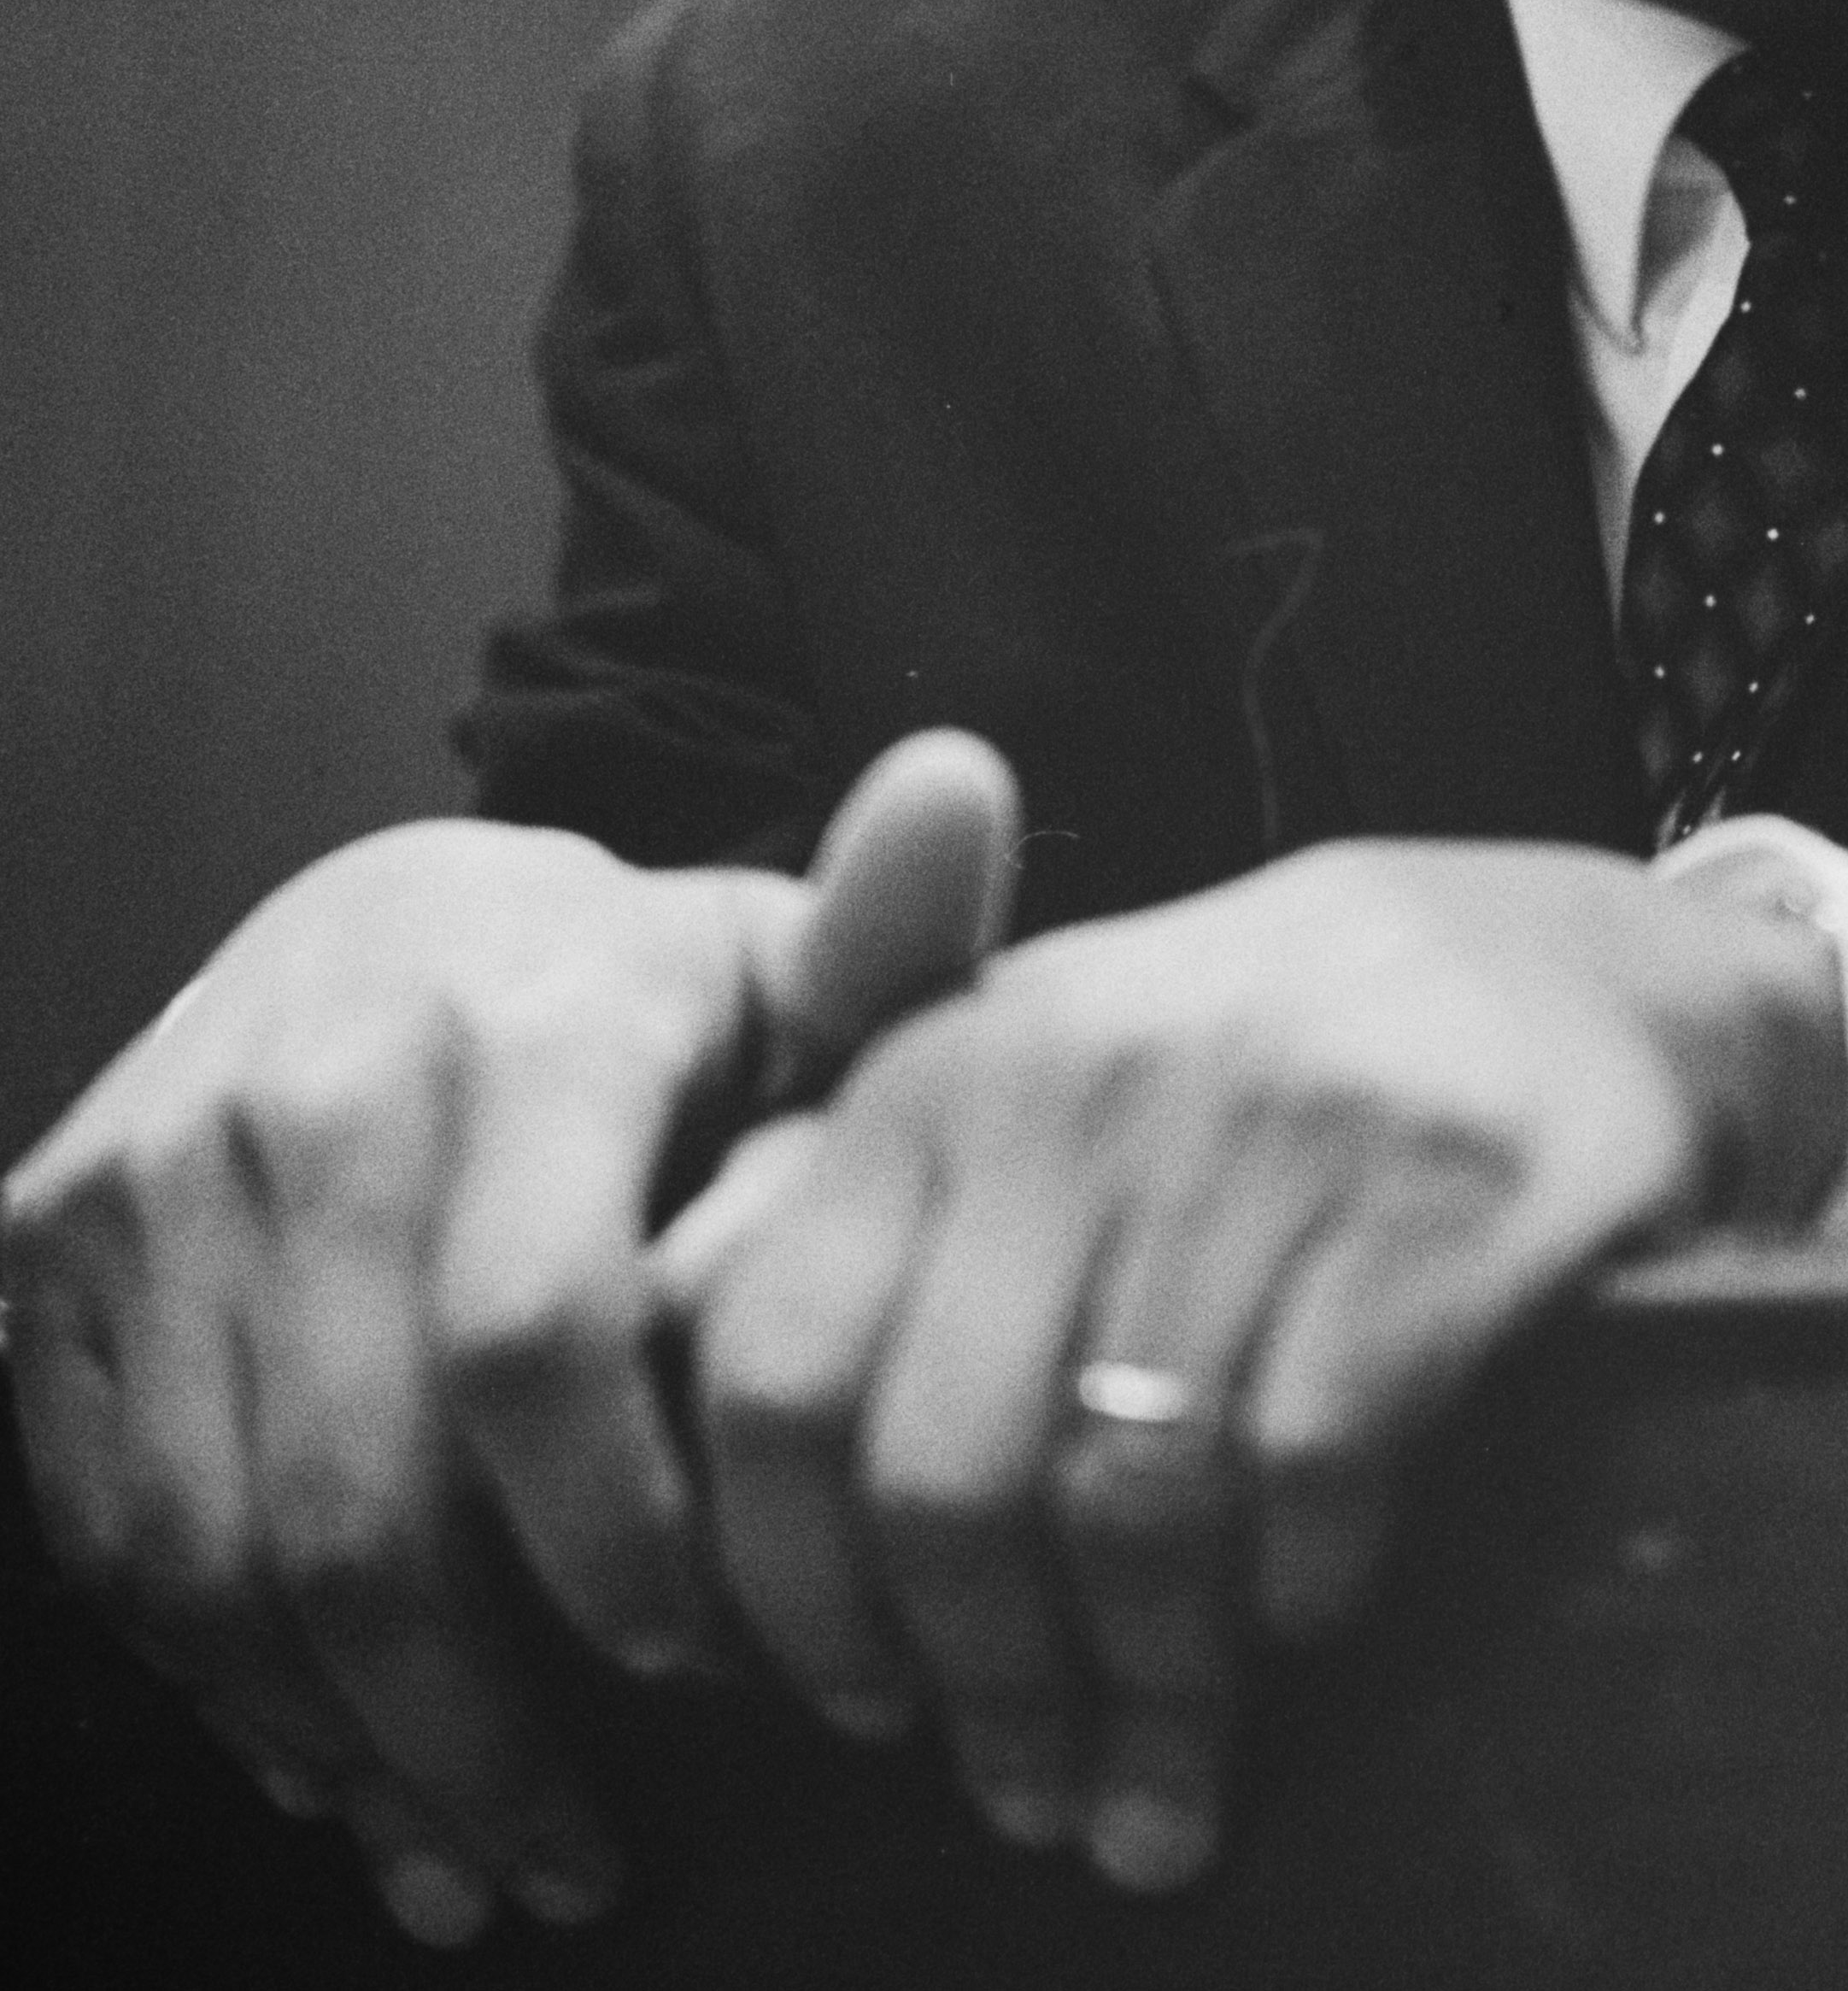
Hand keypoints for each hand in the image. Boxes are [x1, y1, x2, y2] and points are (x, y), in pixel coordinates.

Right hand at [1, 732, 1018, 1946]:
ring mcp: (163, 1170)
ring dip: (347, 1741)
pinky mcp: (52, 1247)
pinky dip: (219, 1682)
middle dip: (477, 1719)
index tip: (705, 1658)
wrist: (389, 923)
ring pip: (217, 1547)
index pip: (537, 1333)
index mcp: (531, 1017)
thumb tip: (963, 788)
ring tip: (472, 1844)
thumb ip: (891, 943)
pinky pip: (111, 1530)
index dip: (613, 1534)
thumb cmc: (645, 1004)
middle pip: (361, 1493)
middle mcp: (322, 1083)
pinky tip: (336, 1761)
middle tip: (582, 1853)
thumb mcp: (784, 974)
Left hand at [673, 837, 1846, 1896]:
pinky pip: (1312, 1476)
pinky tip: (1300, 1631)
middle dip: (970, 1687)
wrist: (1564, 960)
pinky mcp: (1448, 1202)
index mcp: (945, 1063)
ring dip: (1136, 1697)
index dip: (783, 1584)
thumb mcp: (1030, 1081)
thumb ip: (850, 1212)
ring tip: (1150, 1795)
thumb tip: (668, 1393)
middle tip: (1014, 1792)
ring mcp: (1274, 1133)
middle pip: (942, 1475)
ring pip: (1129, 1504)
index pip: (777, 1370)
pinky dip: (1293, 1596)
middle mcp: (1084, 1078)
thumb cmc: (1248, 1062)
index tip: (839, 1705)